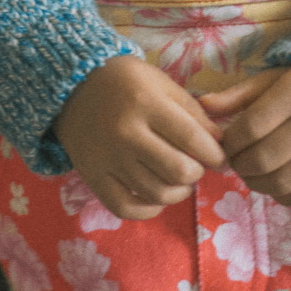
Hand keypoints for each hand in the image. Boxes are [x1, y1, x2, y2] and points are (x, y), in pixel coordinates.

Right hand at [53, 55, 226, 220]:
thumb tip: (218, 141)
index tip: (220, 157)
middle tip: (197, 165)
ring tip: (180, 180)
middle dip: (197, 172)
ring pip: (157, 193)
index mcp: (146, 103)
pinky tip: (157, 197)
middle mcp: (126, 133)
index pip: (192, 138)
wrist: (71, 86)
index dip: (214, 153)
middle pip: (178, 170)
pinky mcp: (93, 178)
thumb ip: (191, 110)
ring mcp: (108, 159)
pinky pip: (126, 208)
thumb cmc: (124, 81)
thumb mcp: (160, 82)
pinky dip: (149, 209)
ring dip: (178, 191)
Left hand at [199, 67, 290, 208]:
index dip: (229, 143)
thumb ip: (237, 95)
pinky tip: (276, 183)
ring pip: (282, 182)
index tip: (225, 145)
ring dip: (257, 183)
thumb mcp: (272, 79)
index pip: (249, 128)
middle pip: (263, 159)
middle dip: (240, 166)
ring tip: (252, 173)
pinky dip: (284, 196)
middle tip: (235, 162)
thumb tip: (202, 107)